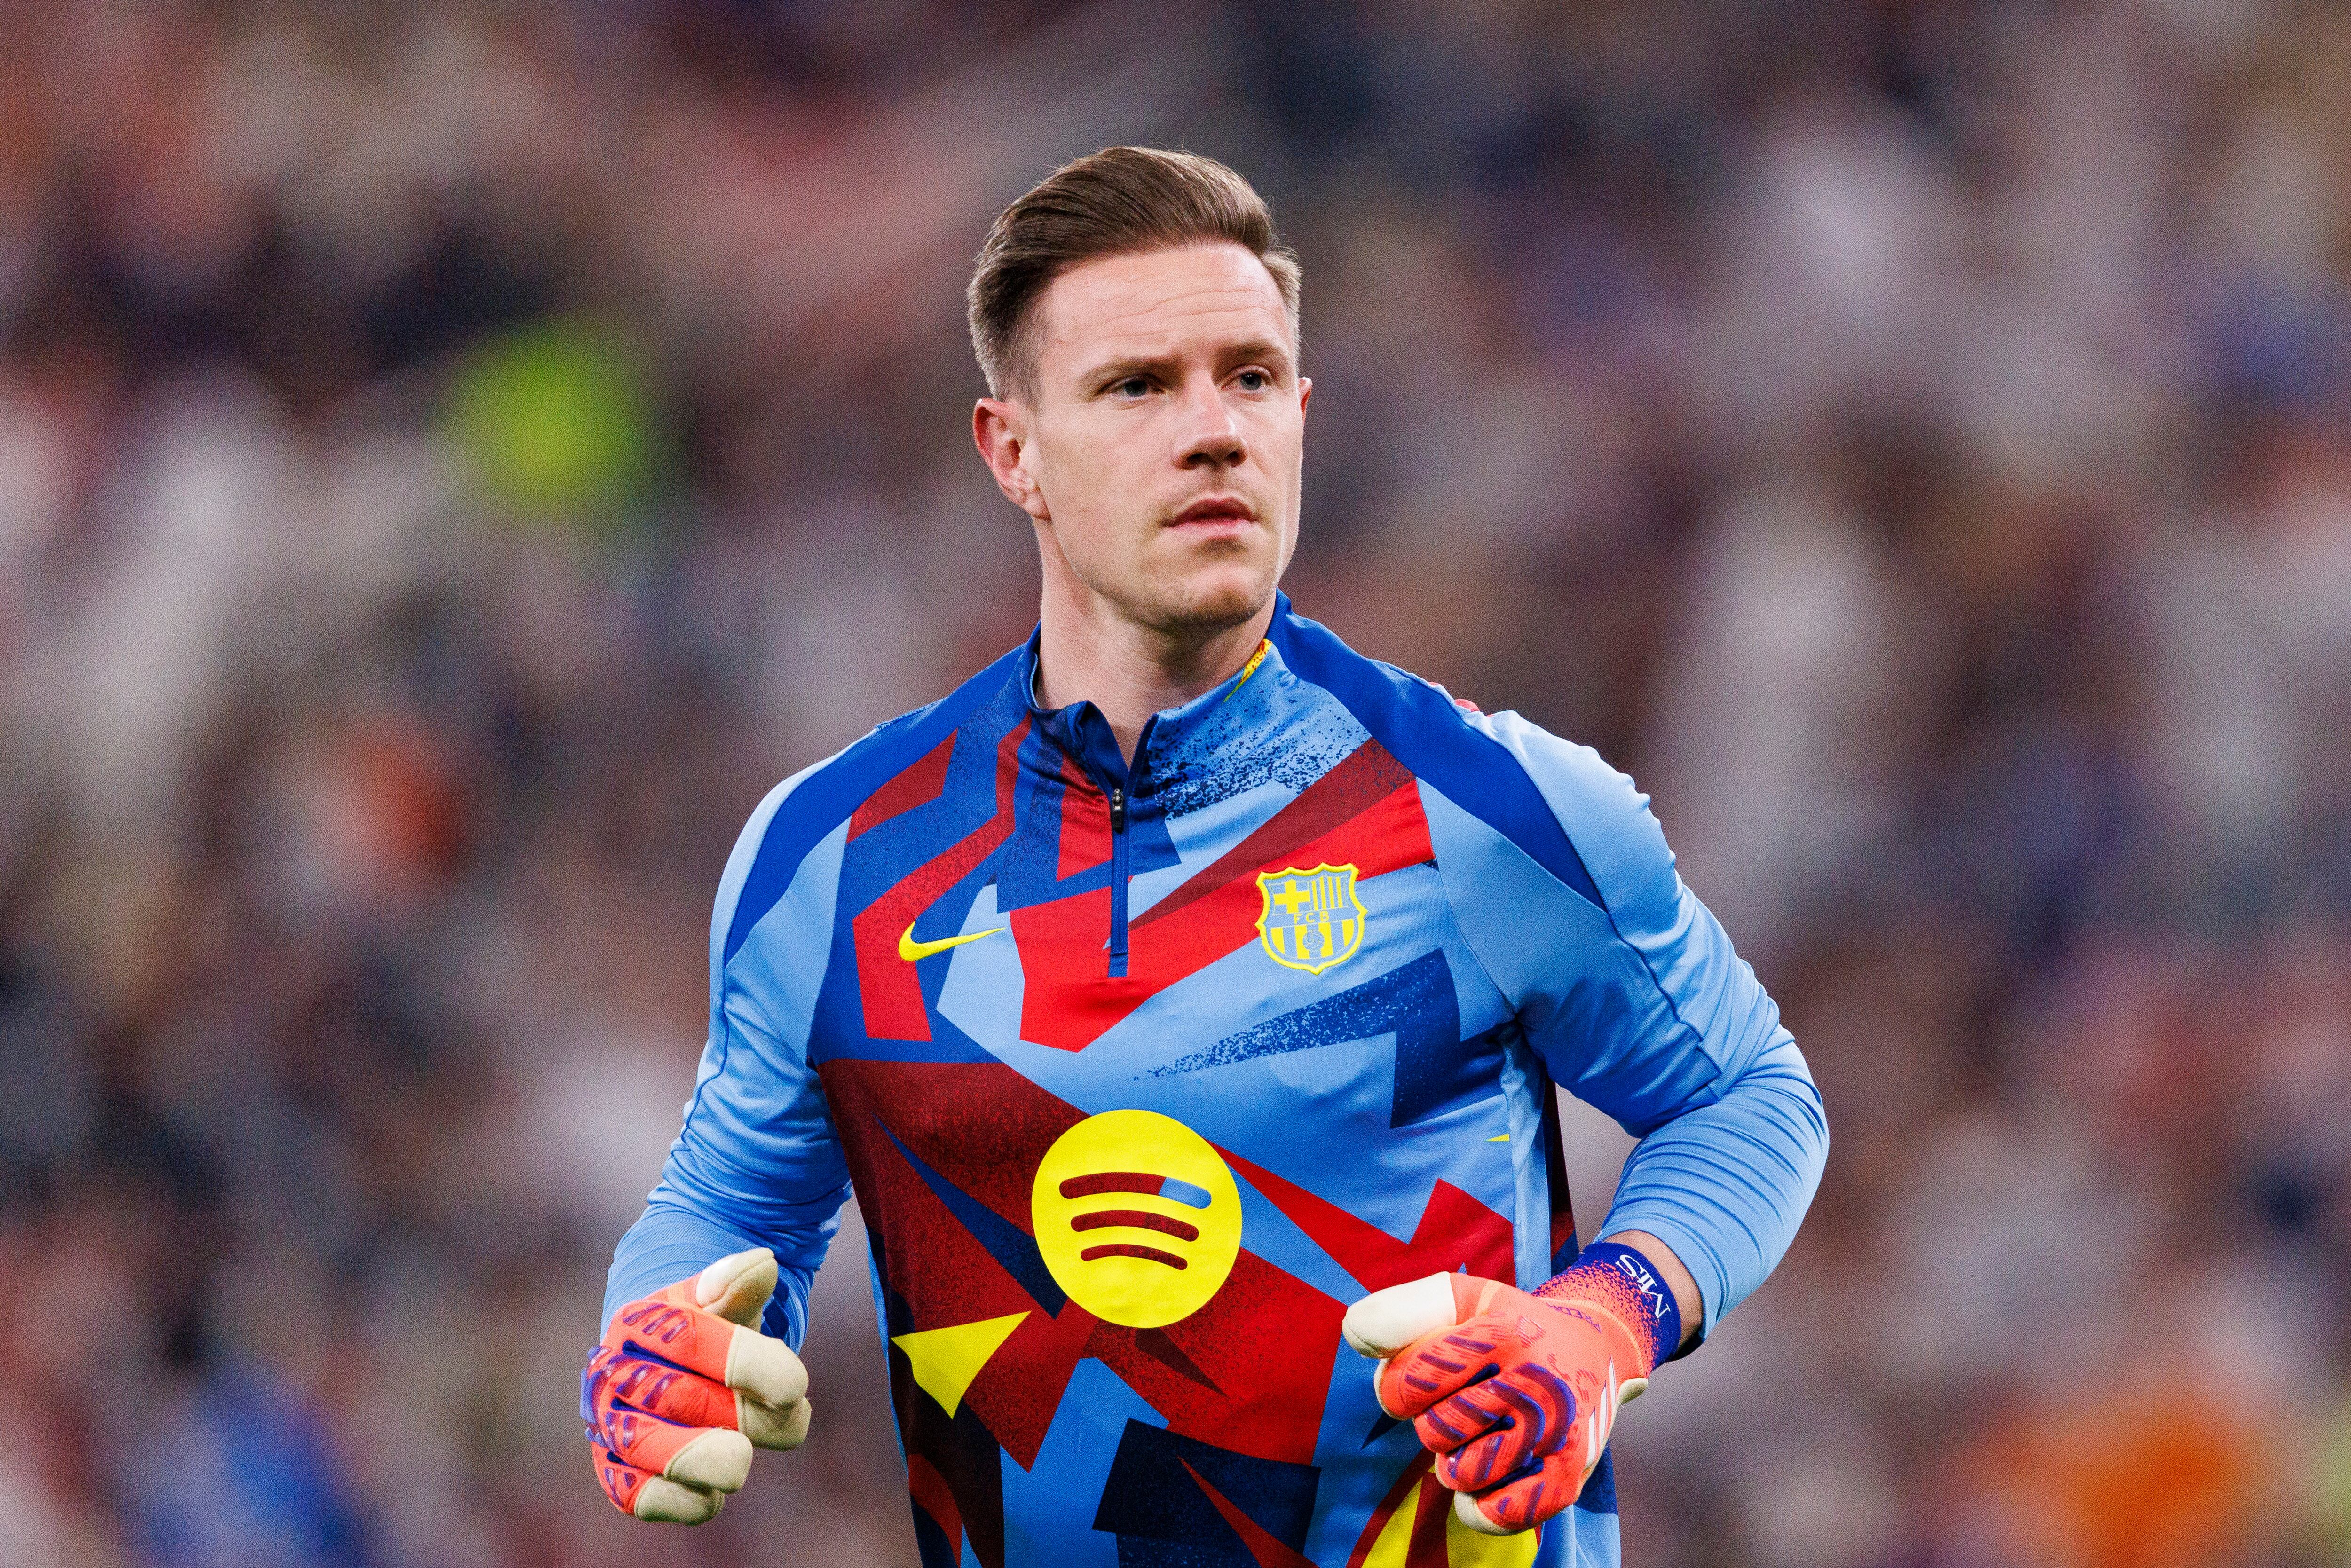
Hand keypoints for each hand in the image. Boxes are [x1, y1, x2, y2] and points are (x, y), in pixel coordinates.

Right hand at [583, 1247, 811, 1522]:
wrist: (663, 1364)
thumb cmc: (706, 1328)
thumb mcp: (724, 1300)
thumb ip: (740, 1282)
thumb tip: (761, 1265)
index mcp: (640, 1321)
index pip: (693, 1339)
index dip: (751, 1365)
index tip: (795, 1387)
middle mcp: (616, 1374)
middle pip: (683, 1400)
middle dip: (746, 1412)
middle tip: (788, 1410)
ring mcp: (613, 1427)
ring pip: (659, 1455)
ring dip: (716, 1461)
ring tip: (745, 1453)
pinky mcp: (620, 1477)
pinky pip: (649, 1500)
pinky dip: (690, 1500)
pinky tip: (716, 1488)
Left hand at [1342, 1271, 1652, 1535]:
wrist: (1597, 1349)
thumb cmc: (1510, 1324)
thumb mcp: (1461, 1298)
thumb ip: (1401, 1310)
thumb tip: (1355, 1333)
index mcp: (1502, 1331)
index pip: (1406, 1382)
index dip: (1401, 1386)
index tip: (1427, 1377)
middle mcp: (1535, 1380)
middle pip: (1432, 1430)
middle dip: (1434, 1421)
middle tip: (1464, 1404)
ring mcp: (1555, 1431)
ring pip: (1461, 1474)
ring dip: (1455, 1461)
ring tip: (1481, 1435)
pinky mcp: (1570, 1474)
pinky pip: (1499, 1513)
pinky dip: (1480, 1506)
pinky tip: (1488, 1479)